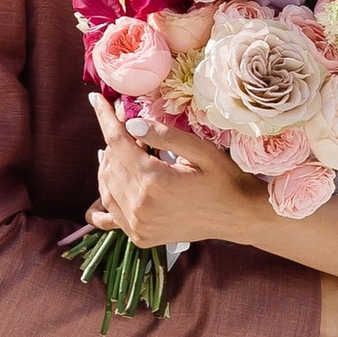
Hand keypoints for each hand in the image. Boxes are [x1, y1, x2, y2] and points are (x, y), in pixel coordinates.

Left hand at [88, 99, 253, 248]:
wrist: (240, 217)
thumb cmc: (226, 180)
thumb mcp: (202, 150)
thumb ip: (165, 136)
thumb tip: (130, 124)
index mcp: (154, 182)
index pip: (118, 143)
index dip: (106, 118)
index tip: (97, 99)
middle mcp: (140, 207)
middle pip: (110, 163)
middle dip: (113, 139)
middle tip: (125, 122)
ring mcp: (137, 226)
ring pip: (106, 187)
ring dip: (109, 164)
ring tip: (123, 148)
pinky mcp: (140, 237)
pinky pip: (108, 216)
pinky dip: (105, 197)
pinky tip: (112, 183)